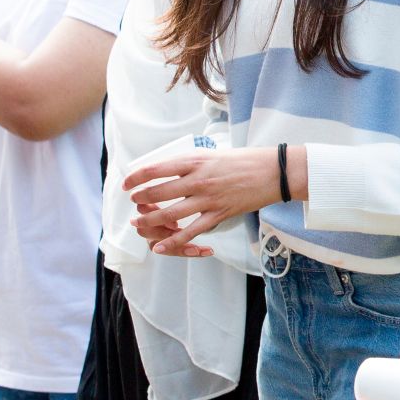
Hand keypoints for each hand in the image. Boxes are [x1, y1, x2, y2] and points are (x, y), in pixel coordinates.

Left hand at [123, 146, 278, 256]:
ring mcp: (207, 199)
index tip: (128, 182)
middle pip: (159, 192)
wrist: (272, 172)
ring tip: (138, 223)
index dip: (137, 177)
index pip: (156, 169)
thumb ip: (191, 162)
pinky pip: (191, 231)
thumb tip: (170, 168)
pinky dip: (174, 240)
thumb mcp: (212, 153)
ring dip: (150, 220)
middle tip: (133, 203)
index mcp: (194, 160)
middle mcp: (198, 180)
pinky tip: (161, 246)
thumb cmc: (244, 160)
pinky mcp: (218, 214)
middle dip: (141, 199)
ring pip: (170, 213)